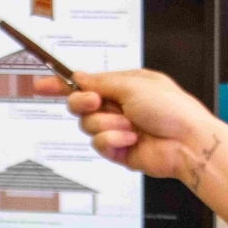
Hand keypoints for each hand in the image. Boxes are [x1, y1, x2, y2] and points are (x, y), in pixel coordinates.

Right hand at [36, 70, 217, 184]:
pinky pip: (99, 144)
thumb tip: (79, 77)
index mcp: (122, 87)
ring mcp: (117, 129)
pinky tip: (131, 139)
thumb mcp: (132, 84)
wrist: (187, 142)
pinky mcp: (118, 150)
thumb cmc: (171, 108)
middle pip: (79, 106)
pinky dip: (114, 139)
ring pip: (88, 126)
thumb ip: (100, 82)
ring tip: (131, 125)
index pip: (84, 84)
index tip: (40, 84)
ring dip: (108, 123)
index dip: (61, 84)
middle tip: (96, 102)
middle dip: (83, 103)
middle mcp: (117, 107)